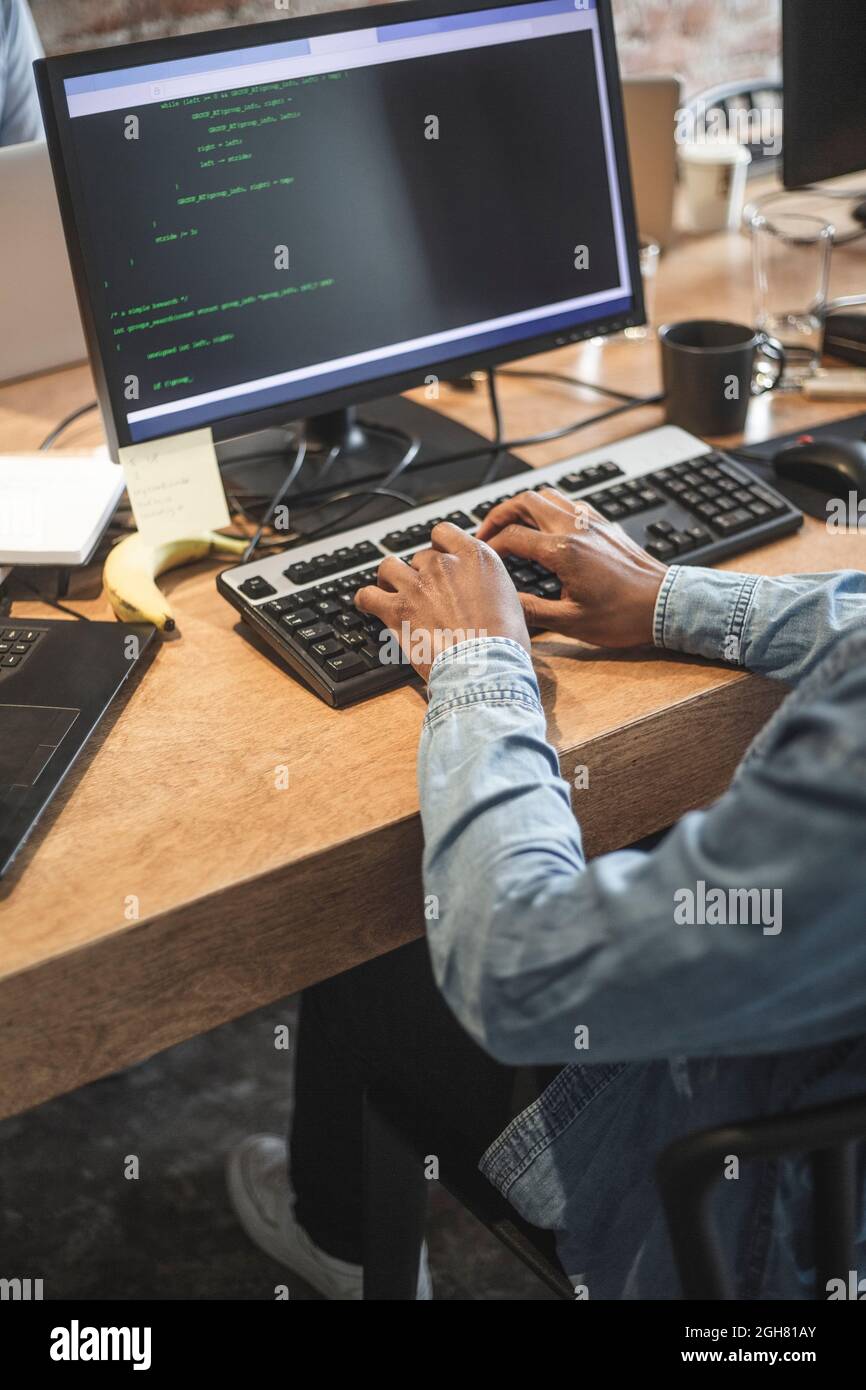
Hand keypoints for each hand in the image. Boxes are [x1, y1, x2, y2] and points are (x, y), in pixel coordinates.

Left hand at [355, 521, 529, 681]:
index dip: (438, 547)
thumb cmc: (503, 642)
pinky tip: (368, 604)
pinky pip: (368, 595)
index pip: (443, 532)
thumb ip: (490, 586)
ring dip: (389, 578)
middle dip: (420, 574)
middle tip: (424, 594)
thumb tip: (484, 591)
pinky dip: (366, 599)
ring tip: (390, 590)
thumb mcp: (511, 601)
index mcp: (475, 556)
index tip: (438, 561)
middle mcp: (444, 564)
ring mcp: (417, 585)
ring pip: (389, 567)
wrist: (486, 667)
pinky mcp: (396, 609)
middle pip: (419, 557)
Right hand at [475, 488, 667, 648]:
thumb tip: (504, 604)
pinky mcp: (605, 525)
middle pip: (525, 501)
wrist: (664, 605)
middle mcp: (576, 529)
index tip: (482, 557)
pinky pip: (571, 503)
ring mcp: (592, 523)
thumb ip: (532, 610)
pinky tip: (547, 527)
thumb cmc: (624, 616)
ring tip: (511, 525)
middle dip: (499, 514)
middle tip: (485, 532)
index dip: (490, 546)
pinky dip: (550, 508)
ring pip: (549, 495)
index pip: (512, 536)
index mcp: (563, 551)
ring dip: (524, 506)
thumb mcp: (571, 622)